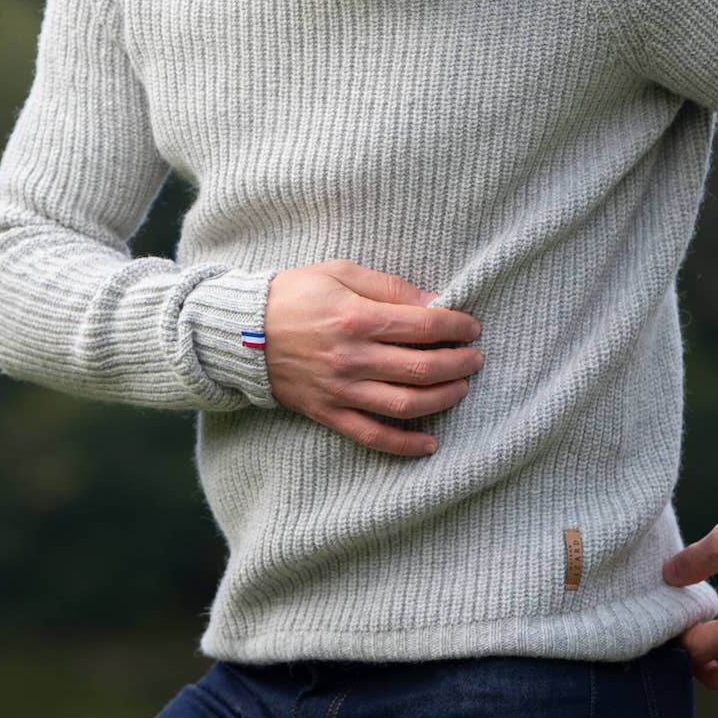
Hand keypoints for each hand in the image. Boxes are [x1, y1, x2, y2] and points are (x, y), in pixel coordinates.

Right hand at [264, 259, 482, 456]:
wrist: (241, 332)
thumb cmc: (294, 294)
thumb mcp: (340, 272)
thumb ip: (388, 288)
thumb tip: (434, 303)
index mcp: (356, 318)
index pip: (423, 327)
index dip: (456, 327)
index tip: (472, 327)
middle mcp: (352, 358)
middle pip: (421, 368)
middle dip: (458, 364)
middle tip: (475, 358)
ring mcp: (341, 390)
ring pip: (405, 405)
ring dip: (443, 399)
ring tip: (461, 388)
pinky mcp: (329, 413)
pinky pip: (372, 436)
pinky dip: (404, 445)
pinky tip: (430, 444)